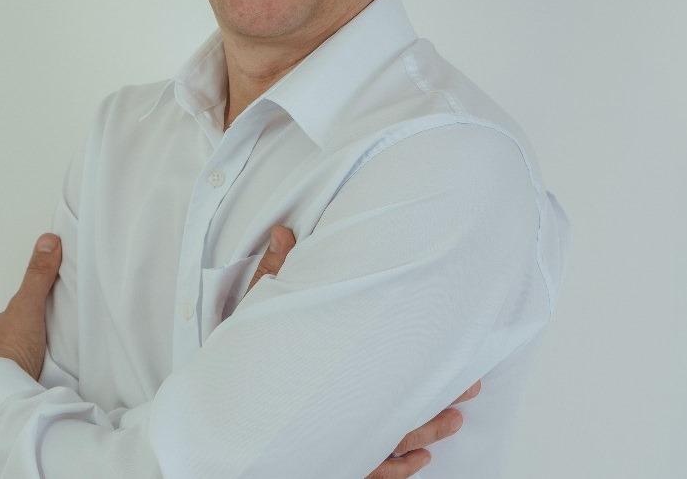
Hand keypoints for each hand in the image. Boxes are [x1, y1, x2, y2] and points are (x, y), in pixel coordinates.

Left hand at [0, 233, 61, 389]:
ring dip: (23, 365)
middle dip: (25, 341)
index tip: (42, 316)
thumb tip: (48, 238)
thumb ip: (38, 275)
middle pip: (9, 341)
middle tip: (46, 344)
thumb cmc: (7, 351)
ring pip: (9, 365)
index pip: (10, 317)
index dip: (26, 314)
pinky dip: (22, 385)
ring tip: (44, 368)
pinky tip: (35, 386)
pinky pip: (11, 387)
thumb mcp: (27, 305)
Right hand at [244, 225, 482, 477]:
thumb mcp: (255, 311)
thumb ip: (273, 271)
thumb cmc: (236, 364)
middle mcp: (341, 412)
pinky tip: (419, 462)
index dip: (422, 362)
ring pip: (394, 443)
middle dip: (438, 398)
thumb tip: (284, 232)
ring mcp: (339, 445)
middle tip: (470, 388)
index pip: (382, 364)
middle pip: (399, 407)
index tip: (451, 353)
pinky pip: (373, 475)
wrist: (215, 419)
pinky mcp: (331, 465)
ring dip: (428, 432)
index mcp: (329, 369)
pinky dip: (399, 468)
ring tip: (454, 421)